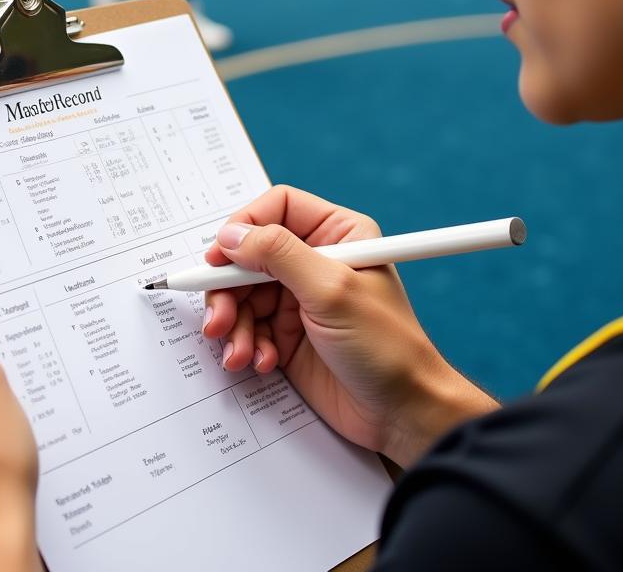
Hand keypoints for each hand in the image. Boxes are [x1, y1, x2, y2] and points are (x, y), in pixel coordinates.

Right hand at [204, 186, 495, 467]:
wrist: (403, 414)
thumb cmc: (388, 347)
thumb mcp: (331, 290)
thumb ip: (278, 254)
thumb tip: (232, 234)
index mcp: (337, 234)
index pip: (277, 209)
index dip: (244, 227)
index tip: (220, 256)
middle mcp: (315, 261)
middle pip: (250, 255)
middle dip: (230, 288)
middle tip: (221, 316)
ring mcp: (300, 299)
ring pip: (243, 294)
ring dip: (235, 323)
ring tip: (240, 350)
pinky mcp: (289, 335)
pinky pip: (250, 328)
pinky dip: (247, 344)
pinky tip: (261, 361)